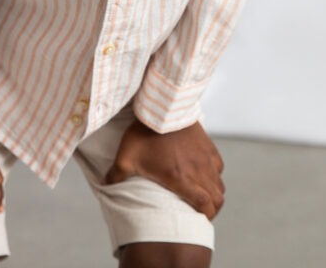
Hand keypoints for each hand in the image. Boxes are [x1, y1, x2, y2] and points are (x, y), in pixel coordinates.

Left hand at [105, 118, 224, 219]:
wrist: (162, 106)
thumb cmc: (144, 132)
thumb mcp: (125, 156)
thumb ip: (116, 175)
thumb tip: (106, 186)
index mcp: (181, 179)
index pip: (205, 205)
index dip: (206, 216)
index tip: (199, 219)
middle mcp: (198, 170)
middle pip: (217, 198)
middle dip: (212, 209)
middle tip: (201, 211)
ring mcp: (205, 157)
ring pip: (219, 183)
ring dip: (213, 192)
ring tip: (202, 194)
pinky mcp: (208, 144)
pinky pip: (219, 165)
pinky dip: (214, 174)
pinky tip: (203, 172)